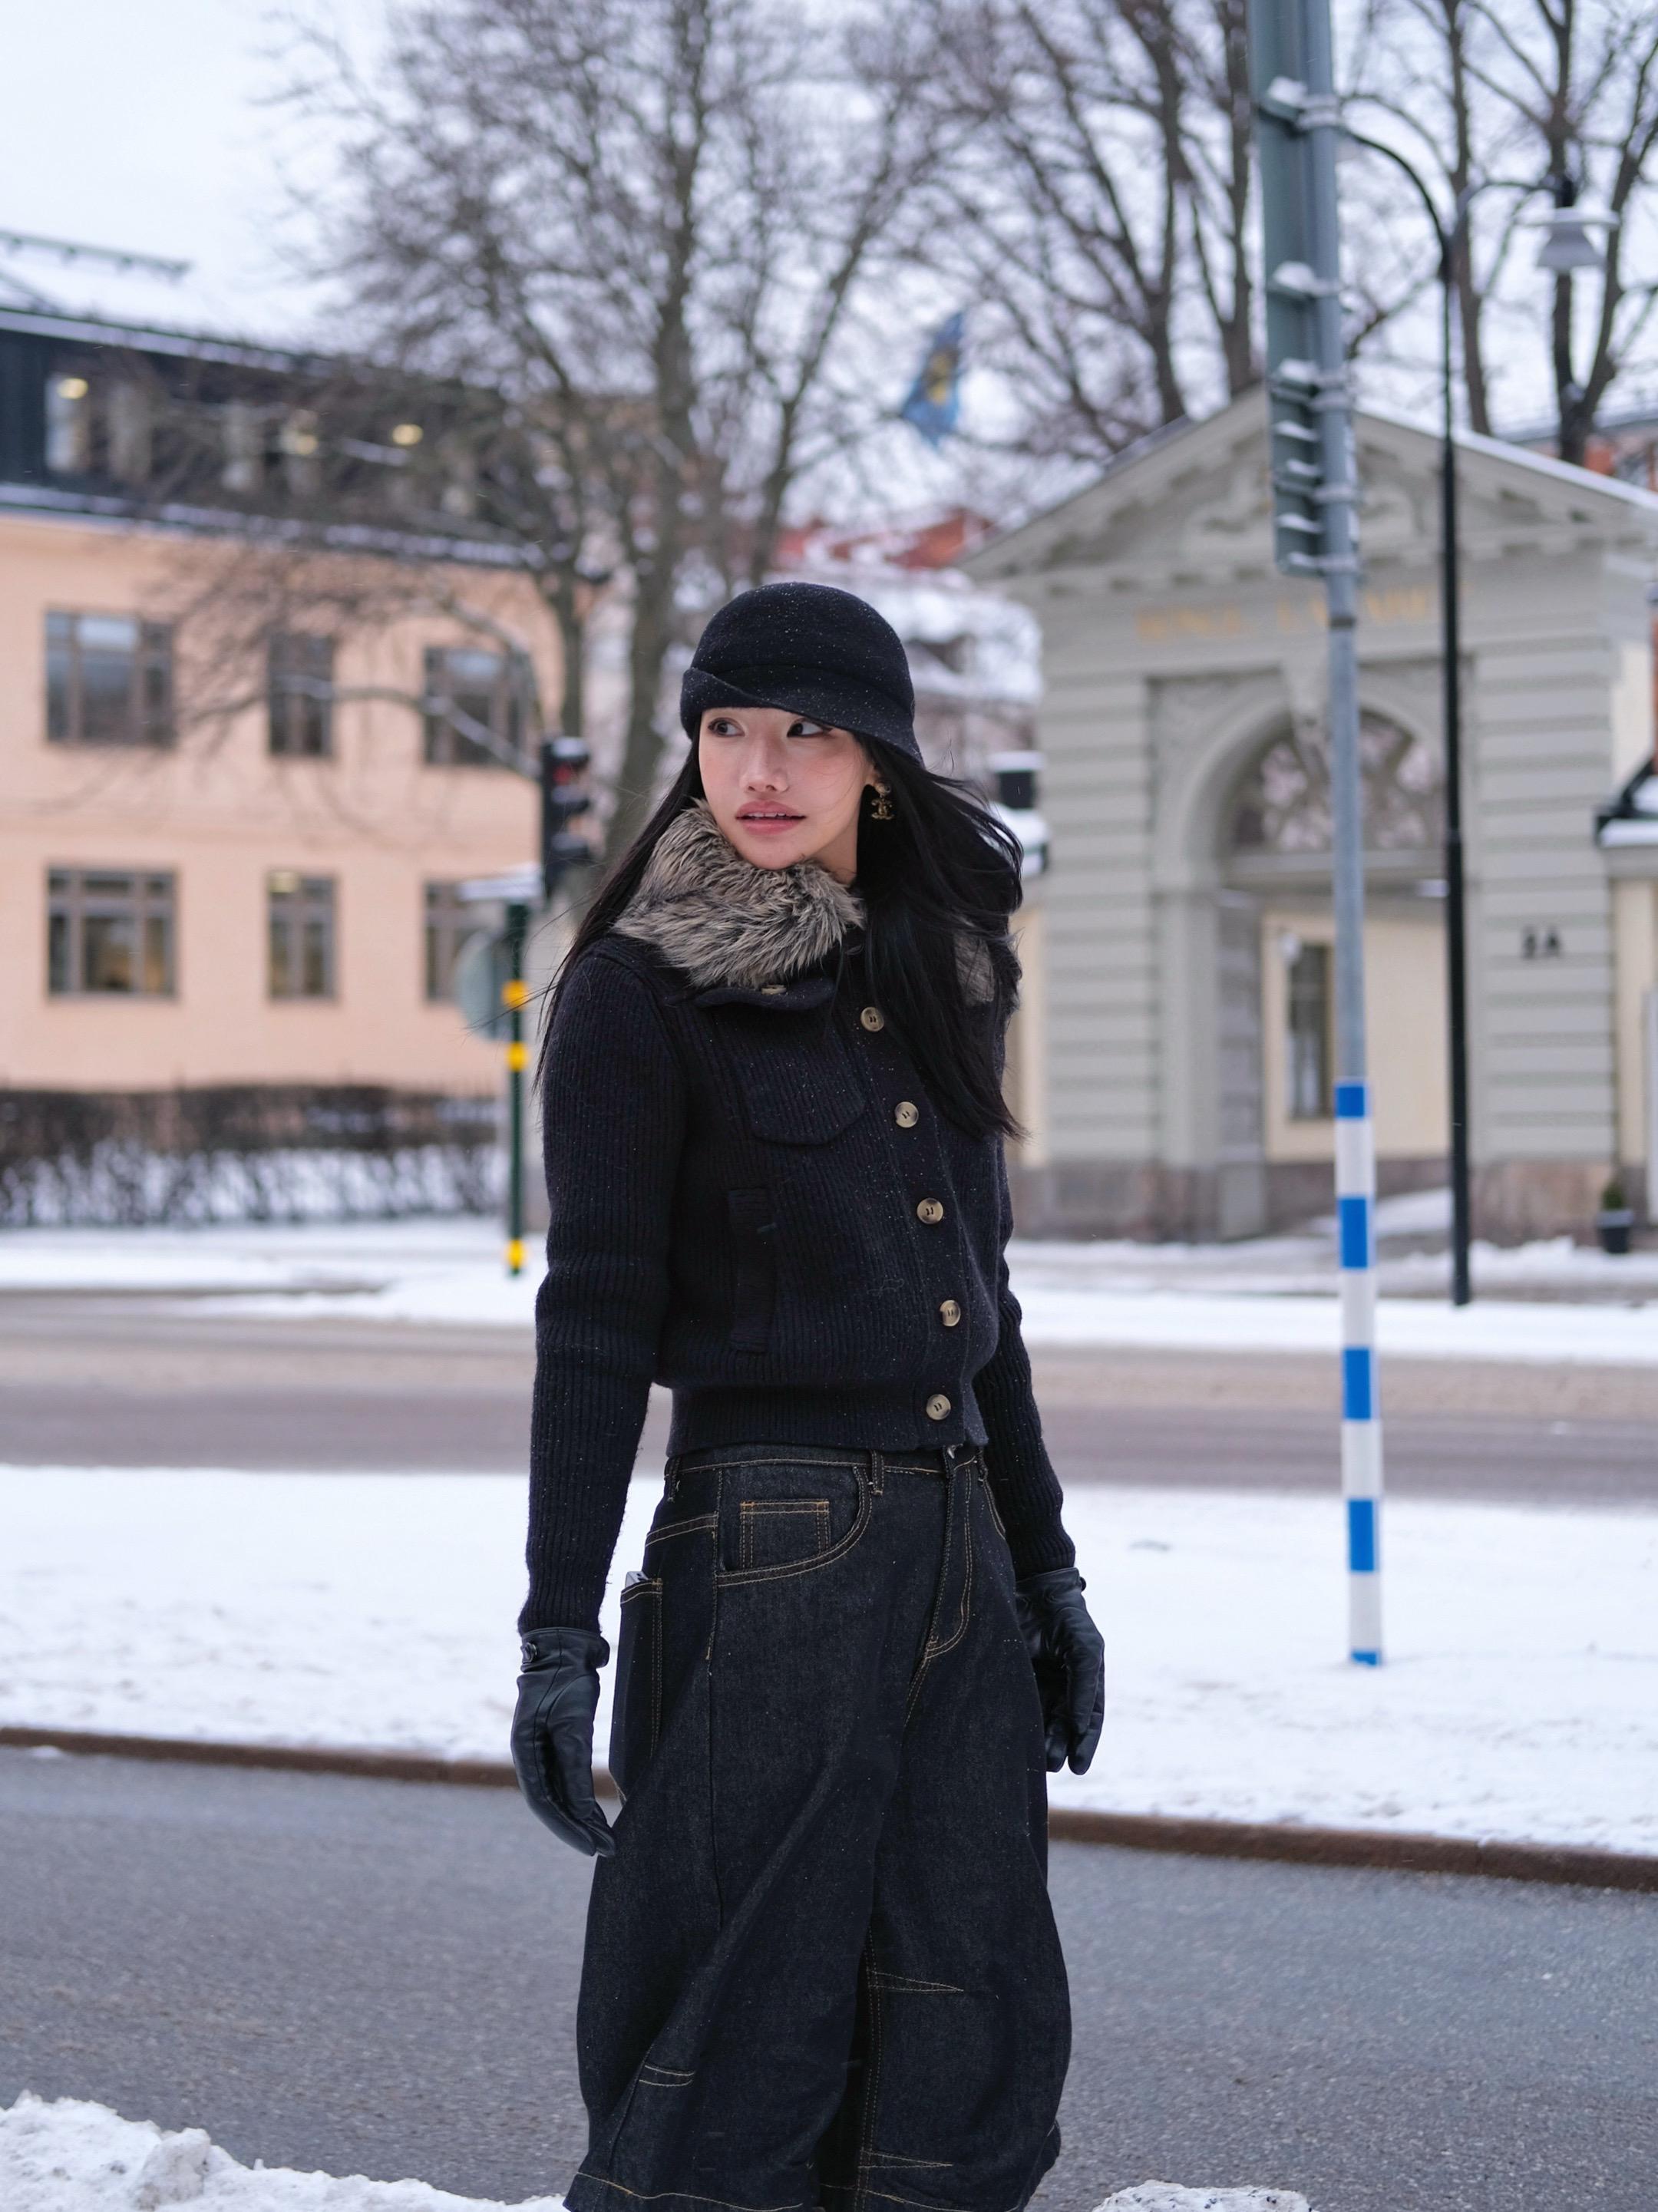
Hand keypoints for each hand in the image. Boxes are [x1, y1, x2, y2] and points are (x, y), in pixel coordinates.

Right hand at [510, 1626, 616, 1855]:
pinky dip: (583, 1798)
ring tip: (607, 1839)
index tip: (591, 1845)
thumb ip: (574, 1762)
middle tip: (606, 1849)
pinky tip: (598, 1814)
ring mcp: (545, 1750)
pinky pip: (570, 1779)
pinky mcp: (562, 1742)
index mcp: (524, 1750)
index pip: (543, 1802)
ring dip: (582, 1817)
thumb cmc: (565, 1679)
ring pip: (561, 1794)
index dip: (566, 1827)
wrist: (566, 1644)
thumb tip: (581, 1806)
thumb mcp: (572, 1721)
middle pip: (552, 1804)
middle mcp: (531, 1756)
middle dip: (577, 1828)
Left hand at [1014, 1566, 1104, 1774]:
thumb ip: (1085, 1687)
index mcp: (1085, 1686)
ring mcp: (1037, 1687)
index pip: (1088, 1724)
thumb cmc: (1069, 1620)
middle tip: (1051, 1763)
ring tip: (1034, 1758)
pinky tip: (1013, 1735)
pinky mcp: (1013, 1680)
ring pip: (1038, 1722)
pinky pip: (1015, 1706)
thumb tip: (1079, 1726)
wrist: (1036, 1590)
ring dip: (1037, 1741)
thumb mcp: (1086, 1650)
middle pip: (1061, 1728)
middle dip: (1057, 1747)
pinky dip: (1016, 1722)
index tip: (1078, 1767)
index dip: (1084, 1747)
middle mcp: (1062, 1691)